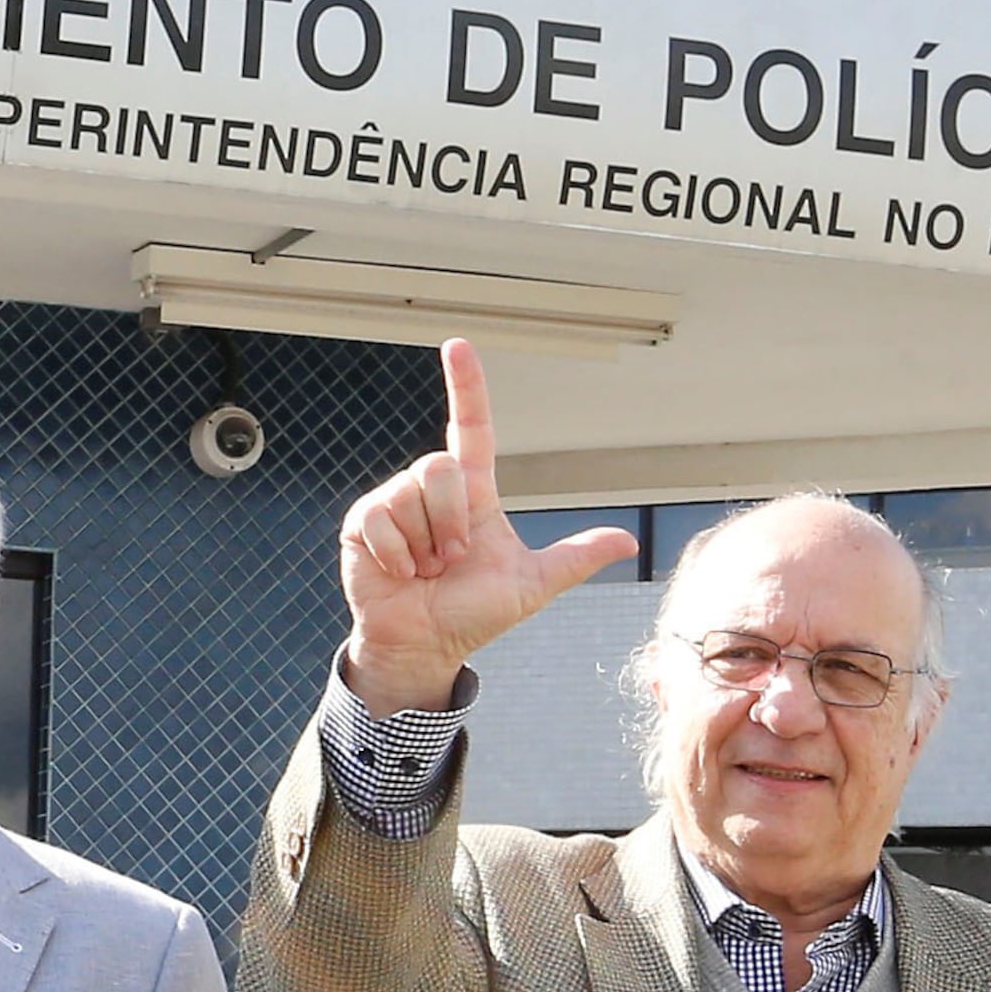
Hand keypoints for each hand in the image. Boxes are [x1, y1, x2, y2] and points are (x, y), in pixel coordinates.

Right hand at [337, 340, 634, 712]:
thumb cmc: (474, 613)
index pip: (472, 426)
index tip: (458, 346)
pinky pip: (380, 519)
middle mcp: (433, 491)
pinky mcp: (362, 523)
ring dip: (424, 544)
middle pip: (441, 467)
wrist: (427, 645)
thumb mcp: (532, 585)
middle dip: (451, 521)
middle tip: (451, 561)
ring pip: (410, 492)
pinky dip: (396, 554)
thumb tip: (628, 542)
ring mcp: (394, 504)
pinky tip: (399, 573)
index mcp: (474, 494)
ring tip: (424, 570)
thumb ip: (576, 558)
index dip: (467, 386)